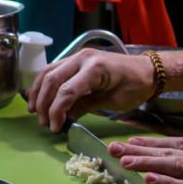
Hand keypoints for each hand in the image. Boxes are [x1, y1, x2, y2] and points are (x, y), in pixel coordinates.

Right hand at [26, 49, 154, 131]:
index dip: (56, 111)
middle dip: (44, 103)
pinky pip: (54, 69)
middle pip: (52, 80)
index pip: (66, 91)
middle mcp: (82, 58)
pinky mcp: (75, 58)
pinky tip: (39, 96)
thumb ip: (86, 107)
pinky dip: (44, 83)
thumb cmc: (135, 87)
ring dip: (38, 92)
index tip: (54, 128)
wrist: (147, 70)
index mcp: (95, 69)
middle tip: (43, 122)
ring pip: (48, 72)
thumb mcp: (113, 102)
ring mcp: (77, 56)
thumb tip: (64, 119)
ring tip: (35, 110)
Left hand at [108, 127, 182, 183]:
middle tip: (112, 148)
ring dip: (147, 163)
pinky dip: (169, 182)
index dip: (152, 141)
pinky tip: (150, 180)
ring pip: (177, 166)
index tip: (129, 139)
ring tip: (123, 161)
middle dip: (140, 149)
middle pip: (171, 151)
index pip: (179, 142)